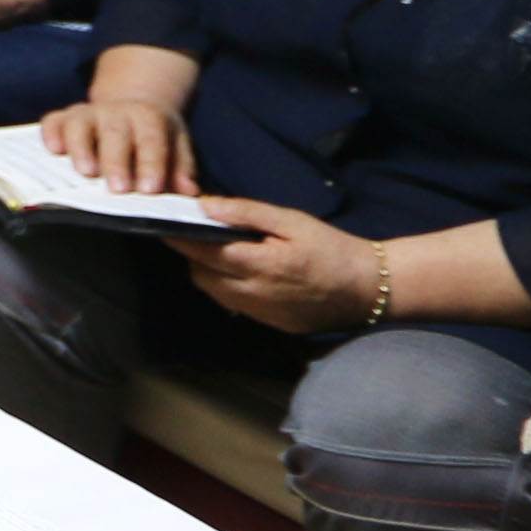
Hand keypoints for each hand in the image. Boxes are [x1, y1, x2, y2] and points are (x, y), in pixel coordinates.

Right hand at [44, 94, 196, 192]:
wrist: (129, 107)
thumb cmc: (153, 136)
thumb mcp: (176, 146)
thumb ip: (181, 169)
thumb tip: (189, 191)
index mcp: (148, 118)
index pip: (152, 140)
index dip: (151, 164)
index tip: (150, 189)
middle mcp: (116, 112)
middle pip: (115, 134)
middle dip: (116, 161)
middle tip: (118, 188)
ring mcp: (88, 113)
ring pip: (80, 124)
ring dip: (81, 148)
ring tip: (85, 172)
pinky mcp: (64, 118)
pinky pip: (53, 121)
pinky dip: (51, 134)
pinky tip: (53, 150)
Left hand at [183, 201, 380, 334]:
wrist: (368, 288)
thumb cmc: (331, 248)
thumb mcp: (292, 221)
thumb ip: (246, 213)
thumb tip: (204, 205)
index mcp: (259, 266)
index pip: (202, 252)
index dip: (179, 238)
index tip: (162, 224)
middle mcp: (254, 295)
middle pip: (202, 276)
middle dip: (192, 255)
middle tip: (195, 235)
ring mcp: (261, 314)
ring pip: (215, 294)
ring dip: (208, 273)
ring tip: (218, 252)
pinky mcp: (271, 325)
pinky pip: (235, 306)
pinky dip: (227, 288)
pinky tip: (240, 273)